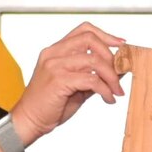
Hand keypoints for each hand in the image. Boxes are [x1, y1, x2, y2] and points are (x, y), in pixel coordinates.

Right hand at [13, 22, 124, 142]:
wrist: (30, 121)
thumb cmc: (51, 105)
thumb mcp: (75, 85)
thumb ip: (93, 75)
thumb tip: (119, 69)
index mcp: (56, 51)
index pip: (84, 30)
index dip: (105, 35)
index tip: (121, 45)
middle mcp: (54, 54)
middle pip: (90, 39)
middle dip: (110, 56)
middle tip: (119, 74)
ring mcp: (55, 66)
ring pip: (94, 60)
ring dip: (111, 76)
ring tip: (116, 91)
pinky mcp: (58, 80)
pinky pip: (92, 80)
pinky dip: (105, 90)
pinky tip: (108, 99)